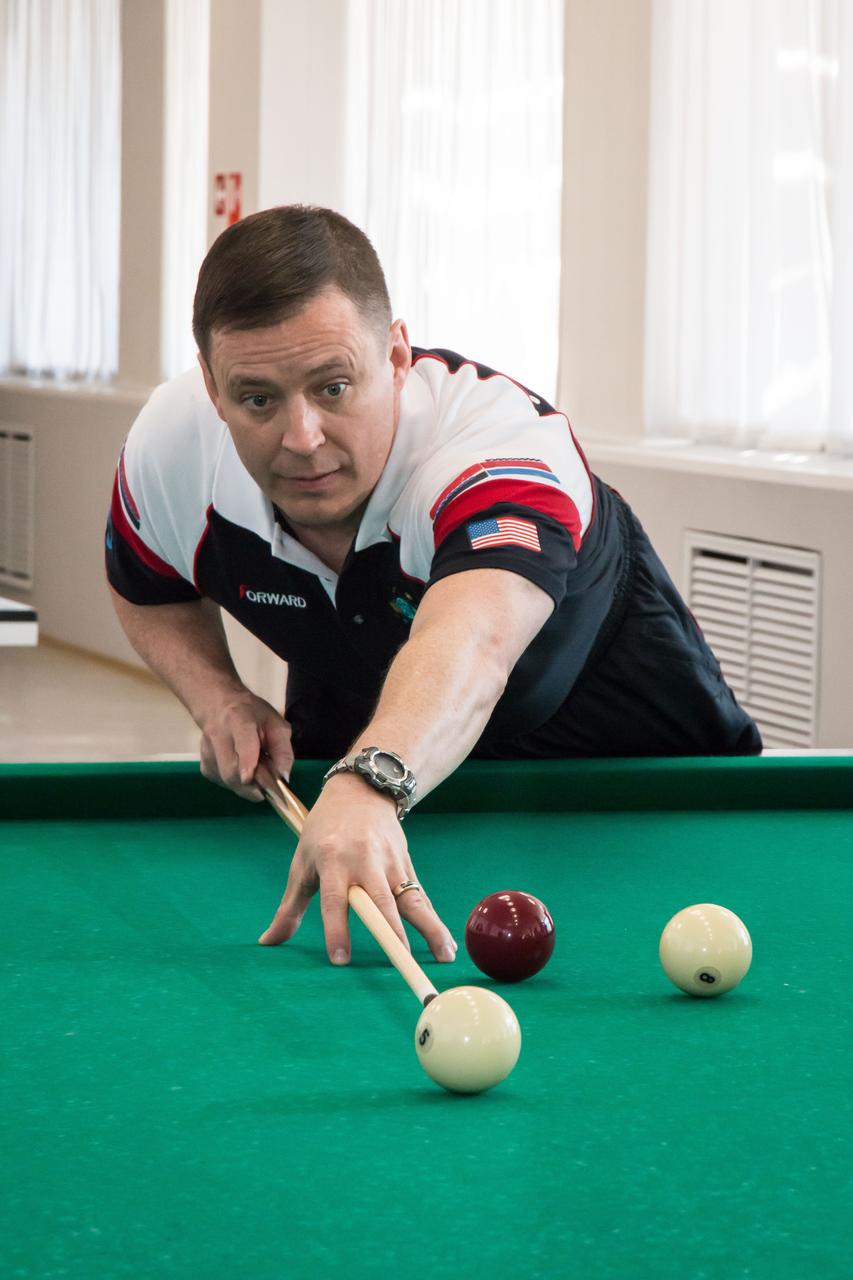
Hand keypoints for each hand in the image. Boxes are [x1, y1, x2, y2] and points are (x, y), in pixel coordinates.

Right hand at [198, 689, 293, 800]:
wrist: (220, 706)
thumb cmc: (253, 716)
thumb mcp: (276, 724)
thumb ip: (283, 750)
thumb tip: (283, 778)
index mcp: (239, 719)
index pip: (242, 741)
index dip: (246, 760)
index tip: (249, 778)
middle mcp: (218, 734)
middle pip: (231, 769)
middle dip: (253, 785)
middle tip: (270, 786)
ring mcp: (207, 751)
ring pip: (228, 780)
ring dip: (247, 785)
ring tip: (256, 770)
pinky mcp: (204, 765)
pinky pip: (224, 783)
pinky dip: (238, 783)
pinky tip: (242, 769)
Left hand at [258, 771, 457, 965]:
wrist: (361, 790)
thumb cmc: (324, 830)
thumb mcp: (302, 862)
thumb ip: (289, 907)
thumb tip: (267, 943)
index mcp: (332, 860)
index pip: (335, 900)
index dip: (337, 929)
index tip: (340, 960)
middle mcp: (365, 861)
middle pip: (381, 902)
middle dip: (391, 933)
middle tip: (400, 963)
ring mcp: (390, 862)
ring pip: (411, 899)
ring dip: (428, 929)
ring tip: (442, 958)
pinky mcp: (407, 864)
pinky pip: (420, 897)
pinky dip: (434, 920)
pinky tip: (445, 945)